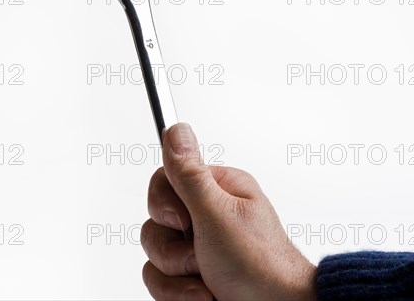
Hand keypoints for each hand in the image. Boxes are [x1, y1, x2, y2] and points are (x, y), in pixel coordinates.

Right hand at [141, 123, 316, 300]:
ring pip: (154, 254)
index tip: (184, 219)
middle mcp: (206, 217)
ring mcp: (197, 249)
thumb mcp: (218, 213)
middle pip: (155, 221)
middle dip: (174, 248)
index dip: (166, 204)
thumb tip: (175, 130)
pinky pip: (158, 280)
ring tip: (209, 280)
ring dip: (178, 276)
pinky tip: (204, 296)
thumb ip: (189, 174)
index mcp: (217, 191)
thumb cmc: (260, 265)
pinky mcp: (190, 277)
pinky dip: (178, 294)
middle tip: (202, 254)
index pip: (165, 179)